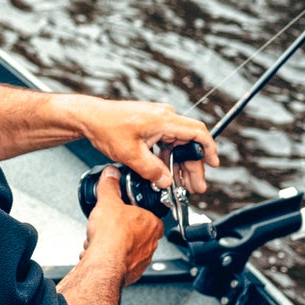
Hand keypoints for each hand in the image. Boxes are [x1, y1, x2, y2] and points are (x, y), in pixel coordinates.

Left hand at [69, 97, 217, 193]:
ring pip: (178, 146)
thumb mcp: (130, 155)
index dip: (208, 149)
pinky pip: (166, 144)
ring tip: (183, 186)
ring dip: (180, 165)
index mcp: (164, 120)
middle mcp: (165, 117)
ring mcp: (158, 121)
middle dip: (193, 167)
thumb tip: (167, 182)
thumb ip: (151, 170)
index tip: (213, 164)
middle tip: (195, 187)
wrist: (91, 118)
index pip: (197, 132)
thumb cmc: (107, 128)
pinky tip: (168, 175)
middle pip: (188, 143)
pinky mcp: (151, 126)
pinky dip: (168, 159)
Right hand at [84, 167, 164, 284]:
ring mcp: (142, 261)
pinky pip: (122, 265)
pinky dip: (112, 260)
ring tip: (103, 241)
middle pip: (139, 234)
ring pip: (130, 250)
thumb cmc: (111, 237)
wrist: (103, 264)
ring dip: (117, 247)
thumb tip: (111, 175)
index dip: (137, 213)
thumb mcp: (108, 201)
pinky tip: (101, 254)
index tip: (128, 212)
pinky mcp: (131, 274)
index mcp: (152, 224)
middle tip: (111, 227)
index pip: (152, 216)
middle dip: (124, 231)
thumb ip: (110, 186)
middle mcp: (151, 244)